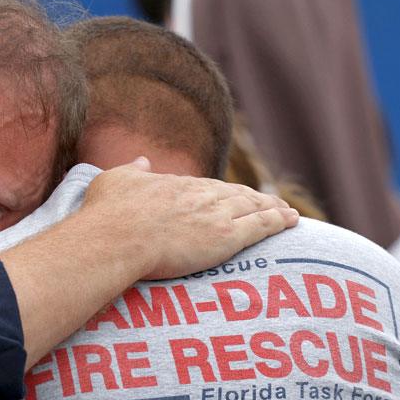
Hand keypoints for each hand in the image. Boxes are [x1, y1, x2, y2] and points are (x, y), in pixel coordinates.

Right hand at [81, 157, 298, 279]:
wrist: (116, 238)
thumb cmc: (107, 214)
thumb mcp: (114, 180)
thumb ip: (133, 170)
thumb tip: (143, 160)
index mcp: (175, 184)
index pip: (206, 187)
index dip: (222, 193)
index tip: (231, 197)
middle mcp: (199, 195)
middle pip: (235, 194)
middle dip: (254, 198)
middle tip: (269, 202)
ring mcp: (215, 215)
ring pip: (253, 207)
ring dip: (272, 207)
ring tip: (286, 212)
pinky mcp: (225, 236)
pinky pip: (261, 226)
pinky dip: (279, 221)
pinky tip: (292, 220)